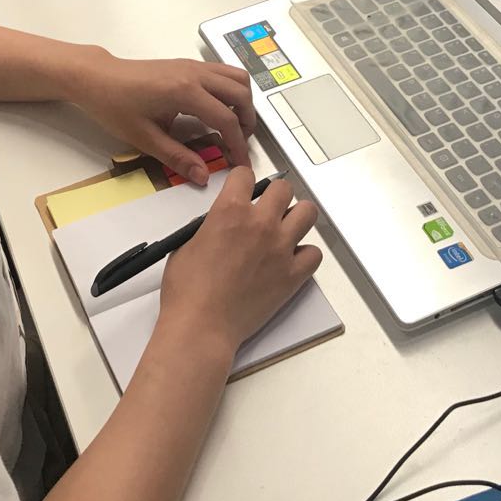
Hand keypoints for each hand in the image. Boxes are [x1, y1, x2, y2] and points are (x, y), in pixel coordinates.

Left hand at [70, 55, 255, 184]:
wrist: (98, 78)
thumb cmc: (115, 106)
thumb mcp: (144, 137)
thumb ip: (177, 157)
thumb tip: (203, 176)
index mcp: (185, 92)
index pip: (226, 119)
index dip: (238, 143)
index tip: (241, 163)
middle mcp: (195, 74)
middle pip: (240, 93)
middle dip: (247, 121)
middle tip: (239, 143)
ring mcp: (193, 66)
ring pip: (236, 77)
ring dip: (243, 101)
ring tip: (234, 125)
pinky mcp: (188, 64)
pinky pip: (223, 72)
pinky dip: (231, 90)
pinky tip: (219, 109)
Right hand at [159, 168, 322, 352]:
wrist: (202, 325)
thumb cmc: (187, 290)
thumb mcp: (187, 245)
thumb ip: (209, 227)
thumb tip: (219, 225)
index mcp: (229, 211)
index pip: (245, 174)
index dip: (243, 181)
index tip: (243, 189)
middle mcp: (260, 223)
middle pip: (283, 188)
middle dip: (275, 195)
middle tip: (268, 209)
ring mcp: (281, 248)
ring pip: (308, 212)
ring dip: (297, 217)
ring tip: (286, 229)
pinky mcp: (293, 274)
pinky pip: (314, 253)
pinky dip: (305, 254)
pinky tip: (292, 260)